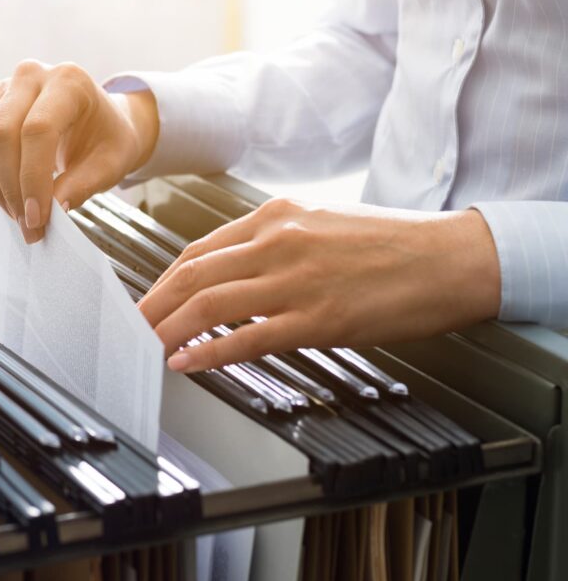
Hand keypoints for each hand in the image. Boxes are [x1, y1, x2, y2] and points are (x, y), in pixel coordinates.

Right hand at [0, 60, 158, 242]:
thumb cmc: (106, 140)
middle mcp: (29, 76)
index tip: (37, 218)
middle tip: (27, 222)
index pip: (37, 130)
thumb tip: (52, 209)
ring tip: (13, 208)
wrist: (99, 123)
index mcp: (68, 82)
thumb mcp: (110, 164)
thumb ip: (83, 185)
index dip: (32, 179)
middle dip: (9, 188)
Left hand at [137, 198, 501, 371]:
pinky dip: (209, 353)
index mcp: (276, 217)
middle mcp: (277, 242)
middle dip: (151, 304)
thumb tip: (235, 269)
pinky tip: (188, 363)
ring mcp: (296, 280)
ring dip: (169, 329)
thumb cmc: (393, 242)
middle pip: (191, 275)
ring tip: (146, 348)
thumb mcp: (322, 223)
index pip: (199, 250)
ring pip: (209, 304)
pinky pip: (248, 338)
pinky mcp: (318, 318)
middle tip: (129, 327)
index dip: (165, 279)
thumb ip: (275, 241)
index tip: (149, 299)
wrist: (451, 258)